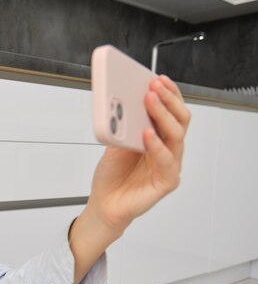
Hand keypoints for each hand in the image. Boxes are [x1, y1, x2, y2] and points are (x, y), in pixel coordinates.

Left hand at [86, 75, 190, 236]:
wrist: (104, 203)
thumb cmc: (112, 175)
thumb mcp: (114, 143)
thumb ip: (123, 125)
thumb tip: (125, 101)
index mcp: (158, 137)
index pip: (171, 111)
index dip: (168, 94)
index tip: (157, 79)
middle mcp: (167, 149)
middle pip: (179, 120)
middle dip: (168, 100)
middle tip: (154, 88)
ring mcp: (169, 165)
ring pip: (176, 136)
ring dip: (163, 116)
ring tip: (150, 102)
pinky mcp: (166, 182)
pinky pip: (167, 161)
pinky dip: (157, 146)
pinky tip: (148, 135)